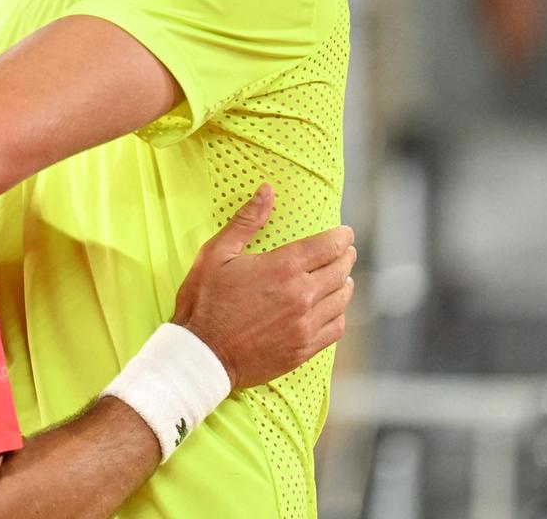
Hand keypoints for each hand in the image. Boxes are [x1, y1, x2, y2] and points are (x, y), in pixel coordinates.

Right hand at [171, 184, 355, 389]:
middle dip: (345, 257)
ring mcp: (305, 325)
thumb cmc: (204, 302)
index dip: (341, 237)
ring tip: (341, 278)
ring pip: (341, 299)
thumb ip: (247, 221)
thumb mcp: (217, 254)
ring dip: (344, 284)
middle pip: (340, 270)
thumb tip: (267, 190)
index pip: (329, 246)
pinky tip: (332, 309)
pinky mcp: (303, 349)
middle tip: (345, 252)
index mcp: (284, 268)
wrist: (201, 355)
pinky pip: (335, 328)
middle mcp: (302, 295)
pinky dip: (338, 314)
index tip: (344, 234)